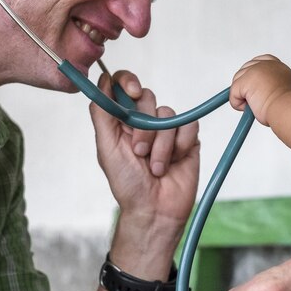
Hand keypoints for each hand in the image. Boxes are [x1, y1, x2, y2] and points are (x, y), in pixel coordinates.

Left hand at [89, 69, 199, 226]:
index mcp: (122, 121)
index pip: (123, 86)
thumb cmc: (128, 185)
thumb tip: (101, 80)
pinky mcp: (188, 138)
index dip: (127, 81)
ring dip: (160, 144)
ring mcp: (167, 129)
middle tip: (139, 152)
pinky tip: (174, 162)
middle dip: (143, 127)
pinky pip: (189, 124)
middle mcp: (145, 121)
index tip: (132, 92)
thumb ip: (102, 114)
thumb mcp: (107, 149)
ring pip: (167, 114)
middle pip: (146, 97)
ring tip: (156, 167)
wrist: (155, 210)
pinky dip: (180, 144)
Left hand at [230, 54, 290, 125]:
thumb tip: (259, 93)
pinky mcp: (245, 81)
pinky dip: (238, 104)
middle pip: (244, 70)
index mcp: (277, 66)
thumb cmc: (289, 106)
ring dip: (243, 96)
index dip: (252, 73)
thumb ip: (271, 86)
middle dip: (244, 85)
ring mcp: (254, 71)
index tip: (252, 85)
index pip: (259, 62)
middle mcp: (265, 64)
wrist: (290, 109)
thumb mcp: (283, 91)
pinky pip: (233, 94)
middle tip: (252, 100)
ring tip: (258, 105)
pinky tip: (252, 108)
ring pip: (237, 82)